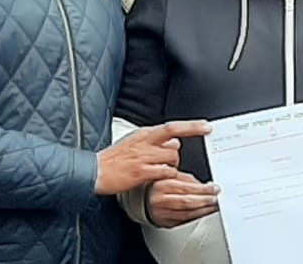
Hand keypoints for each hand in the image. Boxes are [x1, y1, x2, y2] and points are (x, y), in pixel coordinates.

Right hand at [96, 120, 211, 194]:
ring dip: (171, 166)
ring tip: (158, 170)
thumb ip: (155, 141)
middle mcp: (145, 143)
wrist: (96, 171)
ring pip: (171, 159)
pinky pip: (164, 173)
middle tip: (182, 149)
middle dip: (181, 147)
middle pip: (174, 142)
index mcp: (144, 134)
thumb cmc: (115, 158)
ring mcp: (143, 158)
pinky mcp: (141, 172)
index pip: (172, 127)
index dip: (191, 126)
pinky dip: (165, 176)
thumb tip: (175, 142)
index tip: (207, 126)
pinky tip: (156, 177)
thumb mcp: (135, 142)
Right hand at [145, 172, 219, 227]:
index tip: (214, 189)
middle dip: (205, 200)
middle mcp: (161, 200)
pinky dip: (197, 216)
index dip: (203, 189)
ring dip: (204, 210)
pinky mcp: (167, 223)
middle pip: (187, 202)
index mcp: (162, 185)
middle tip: (216, 198)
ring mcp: (163, 214)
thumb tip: (207, 186)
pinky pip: (185, 221)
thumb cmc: (158, 186)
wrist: (143, 200)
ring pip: (187, 214)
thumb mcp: (170, 176)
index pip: (186, 188)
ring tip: (214, 206)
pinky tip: (204, 212)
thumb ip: (188, 179)